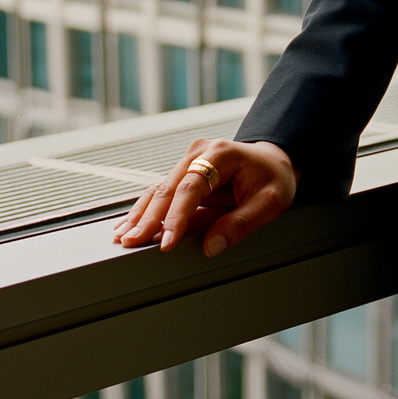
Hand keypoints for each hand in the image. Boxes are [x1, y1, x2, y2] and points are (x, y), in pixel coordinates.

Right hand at [114, 138, 296, 257]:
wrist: (275, 161)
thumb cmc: (274, 179)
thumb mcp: (270, 202)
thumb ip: (241, 223)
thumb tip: (211, 246)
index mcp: (221, 153)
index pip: (191, 187)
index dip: (176, 217)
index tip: (166, 242)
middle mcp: (200, 153)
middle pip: (168, 187)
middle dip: (149, 217)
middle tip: (132, 242)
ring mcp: (189, 161)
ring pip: (159, 189)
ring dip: (140, 214)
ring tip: (122, 236)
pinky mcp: (184, 173)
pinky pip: (162, 192)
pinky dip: (145, 210)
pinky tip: (128, 225)